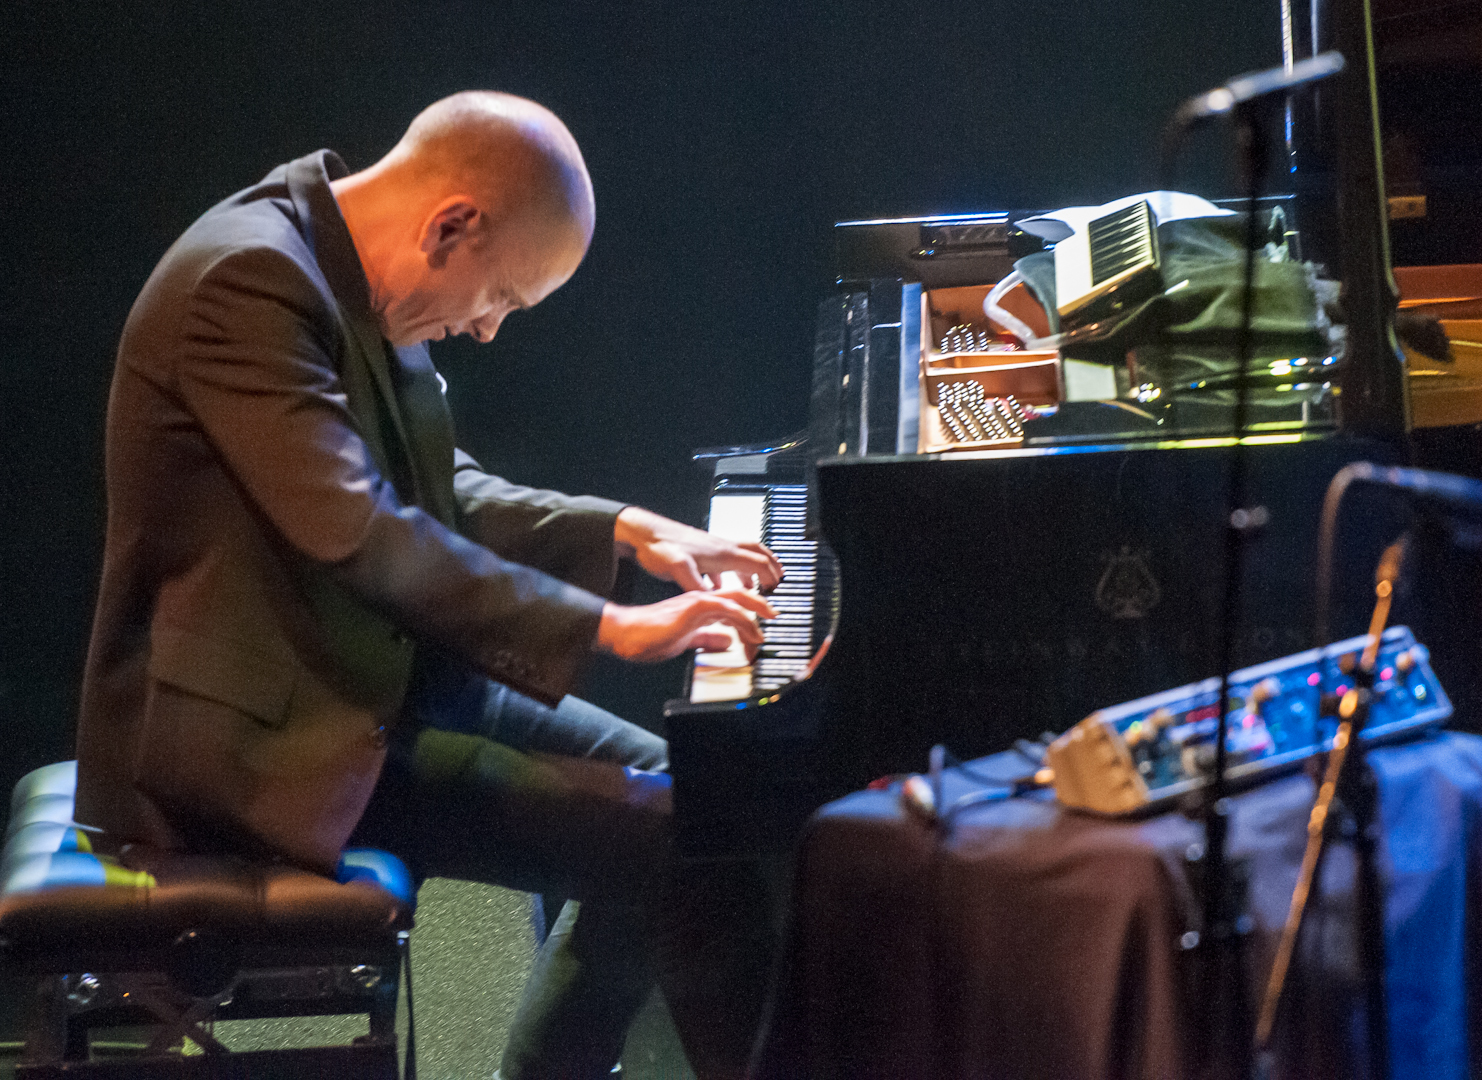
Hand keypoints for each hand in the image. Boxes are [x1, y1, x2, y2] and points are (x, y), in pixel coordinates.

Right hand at [596, 589, 778, 662]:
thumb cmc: (649, 637)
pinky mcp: (693, 607)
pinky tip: (750, 630)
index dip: (750, 611)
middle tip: (775, 614)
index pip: (731, 603)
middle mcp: (701, 599)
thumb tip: (726, 642)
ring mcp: (697, 601)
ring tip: (766, 625)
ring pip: (736, 597)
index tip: (763, 623)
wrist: (626, 634)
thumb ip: (706, 638)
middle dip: (760, 603)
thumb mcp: (687, 640)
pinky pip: (724, 608)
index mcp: (699, 606)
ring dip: (756, 611)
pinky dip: (742, 618)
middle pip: (739, 593)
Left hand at [614, 506, 782, 591]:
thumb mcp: (679, 570)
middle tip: (778, 579)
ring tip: (754, 584)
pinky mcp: (699, 552)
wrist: (643, 533)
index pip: (758, 562)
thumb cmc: (660, 547)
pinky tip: (719, 585)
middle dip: (770, 565)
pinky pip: (722, 562)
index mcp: (722, 553)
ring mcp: (711, 548)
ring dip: (751, 568)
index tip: (776, 589)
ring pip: (741, 555)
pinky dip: (728, 573)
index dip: (771, 576)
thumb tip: (712, 602)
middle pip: (756, 552)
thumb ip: (697, 588)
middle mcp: (720, 548)